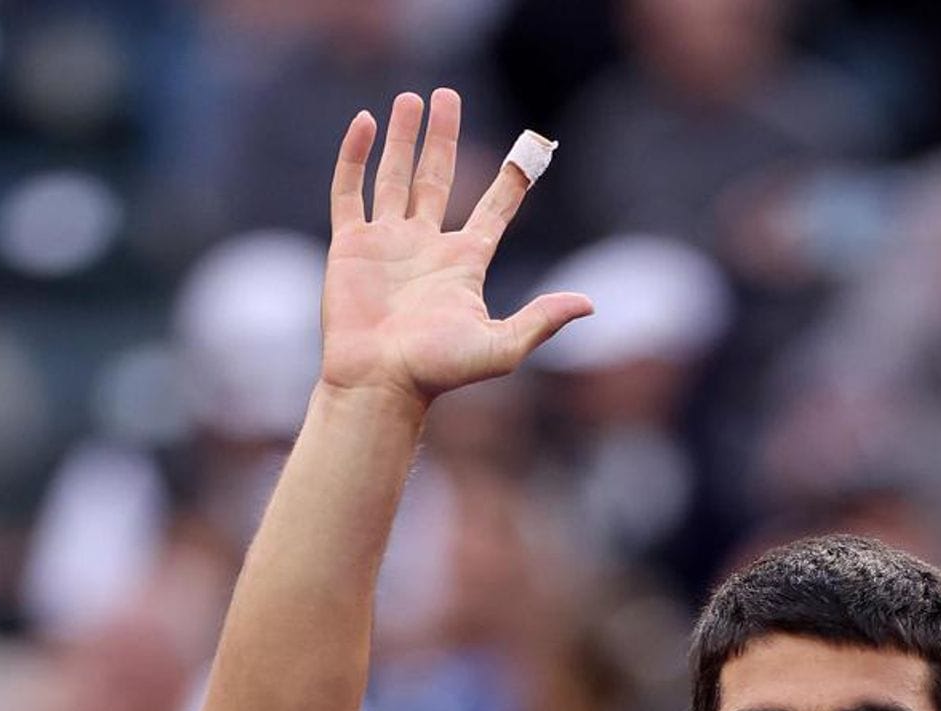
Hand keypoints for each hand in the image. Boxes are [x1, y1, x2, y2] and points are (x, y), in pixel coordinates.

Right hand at [320, 90, 592, 406]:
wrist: (379, 384)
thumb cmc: (438, 371)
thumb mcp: (502, 346)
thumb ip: (542, 320)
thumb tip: (590, 304)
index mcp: (464, 263)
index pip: (492, 210)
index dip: (511, 181)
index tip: (530, 148)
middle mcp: (426, 246)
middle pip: (437, 178)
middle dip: (443, 137)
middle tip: (447, 96)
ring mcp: (387, 243)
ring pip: (395, 177)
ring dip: (402, 138)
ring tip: (410, 99)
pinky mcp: (350, 246)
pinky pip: (351, 191)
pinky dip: (356, 157)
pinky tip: (366, 123)